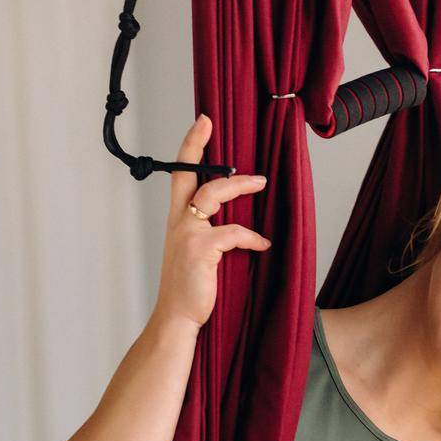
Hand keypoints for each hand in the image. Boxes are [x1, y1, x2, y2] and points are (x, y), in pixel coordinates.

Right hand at [153, 114, 271, 331]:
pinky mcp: (201, 249)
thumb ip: (209, 234)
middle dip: (198, 146)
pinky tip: (263, 244)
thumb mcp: (195, 254)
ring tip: (260, 183)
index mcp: (177, 221)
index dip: (189, 148)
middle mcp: (178, 222)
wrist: (177, 317)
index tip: (201, 123)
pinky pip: (232, 232)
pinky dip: (251, 237)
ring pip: (213, 195)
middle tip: (213, 125)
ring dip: (239, 185)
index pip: (179, 176)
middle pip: (188, 174)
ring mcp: (187, 233)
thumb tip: (234, 222)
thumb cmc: (190, 288)